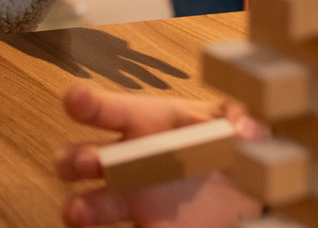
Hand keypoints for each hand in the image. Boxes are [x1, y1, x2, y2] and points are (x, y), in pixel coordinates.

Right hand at [56, 86, 263, 227]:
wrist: (242, 190)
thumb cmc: (226, 143)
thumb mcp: (237, 123)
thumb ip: (240, 118)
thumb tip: (243, 127)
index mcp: (146, 123)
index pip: (108, 109)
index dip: (87, 102)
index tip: (75, 101)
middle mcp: (127, 160)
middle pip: (79, 156)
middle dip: (74, 158)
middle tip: (91, 163)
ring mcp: (131, 198)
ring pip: (89, 203)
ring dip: (78, 208)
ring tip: (79, 213)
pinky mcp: (146, 227)